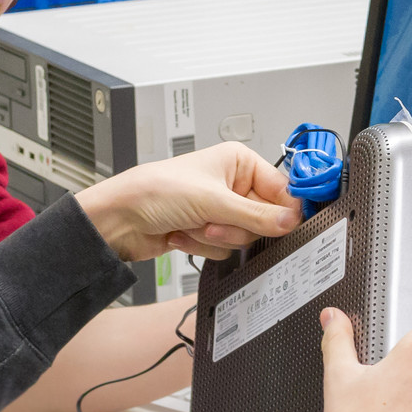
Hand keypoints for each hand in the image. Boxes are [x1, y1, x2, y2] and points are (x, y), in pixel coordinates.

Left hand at [76, 142, 299, 262]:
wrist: (119, 219)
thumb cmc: (155, 191)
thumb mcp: (212, 201)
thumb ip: (256, 215)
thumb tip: (291, 221)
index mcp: (239, 162)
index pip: (281, 189)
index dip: (284, 210)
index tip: (287, 227)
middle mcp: (232, 184)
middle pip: (263, 219)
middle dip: (235, 226)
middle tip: (212, 220)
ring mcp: (220, 210)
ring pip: (243, 237)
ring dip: (215, 237)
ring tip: (192, 224)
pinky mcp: (207, 231)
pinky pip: (224, 249)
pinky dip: (202, 246)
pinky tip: (182, 233)